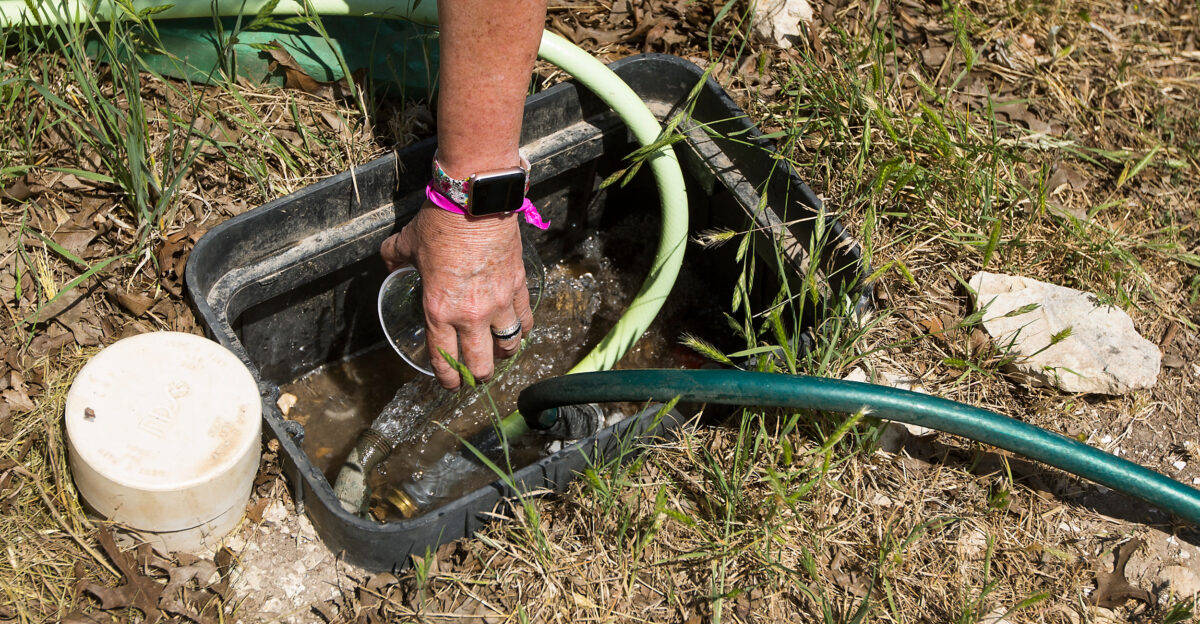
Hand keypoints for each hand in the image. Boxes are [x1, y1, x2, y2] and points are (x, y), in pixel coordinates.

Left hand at [380, 201, 533, 389]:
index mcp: (438, 310)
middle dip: (477, 376)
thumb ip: (395, 258)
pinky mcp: (518, 288)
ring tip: (498, 352)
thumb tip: (389, 263)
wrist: (476, 201)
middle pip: (481, 364)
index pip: (443, 358)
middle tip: (475, 374)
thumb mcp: (407, 242)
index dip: (446, 378)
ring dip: (502, 354)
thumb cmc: (440, 223)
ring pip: (508, 346)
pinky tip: (517, 329)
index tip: (449, 384)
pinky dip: (522, 329)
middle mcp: (470, 315)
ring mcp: (498, 303)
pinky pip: (525, 320)